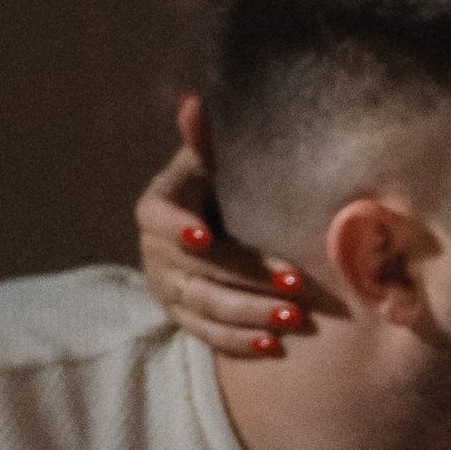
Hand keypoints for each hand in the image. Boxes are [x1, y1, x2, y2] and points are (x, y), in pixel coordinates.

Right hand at [135, 93, 307, 357]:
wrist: (210, 224)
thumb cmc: (217, 186)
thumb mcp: (209, 160)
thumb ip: (203, 139)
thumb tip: (193, 102)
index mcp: (157, 209)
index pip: (161, 221)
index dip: (178, 231)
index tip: (204, 239)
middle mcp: (155, 255)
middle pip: (198, 274)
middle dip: (246, 283)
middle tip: (294, 287)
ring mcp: (169, 292)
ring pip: (207, 310)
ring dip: (251, 316)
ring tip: (294, 319)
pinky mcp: (185, 319)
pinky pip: (209, 337)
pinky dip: (241, 343)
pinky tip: (274, 347)